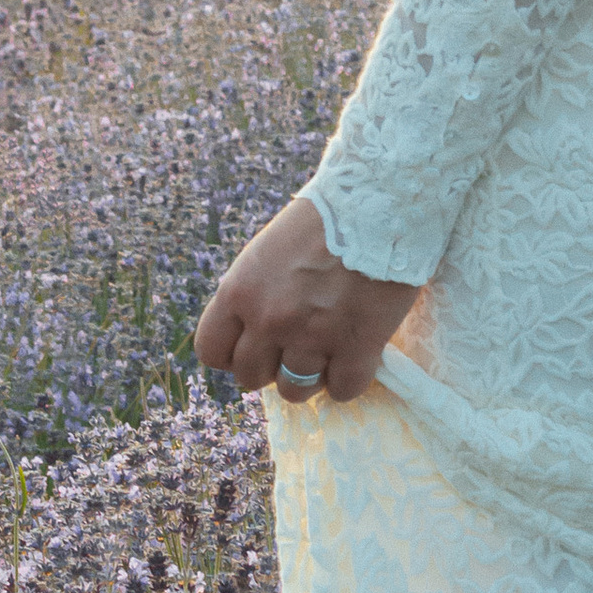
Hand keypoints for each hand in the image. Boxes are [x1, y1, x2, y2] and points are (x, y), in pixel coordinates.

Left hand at [193, 196, 420, 404]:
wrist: (380, 201)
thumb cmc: (324, 218)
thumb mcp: (267, 251)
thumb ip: (254, 293)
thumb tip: (254, 333)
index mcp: (240, 290)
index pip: (211, 351)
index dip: (233, 352)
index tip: (254, 343)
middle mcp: (269, 319)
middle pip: (250, 377)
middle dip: (271, 365)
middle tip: (295, 345)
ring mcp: (312, 337)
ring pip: (295, 391)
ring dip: (310, 375)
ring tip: (327, 350)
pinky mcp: (357, 347)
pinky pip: (343, 390)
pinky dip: (349, 378)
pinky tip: (357, 353)